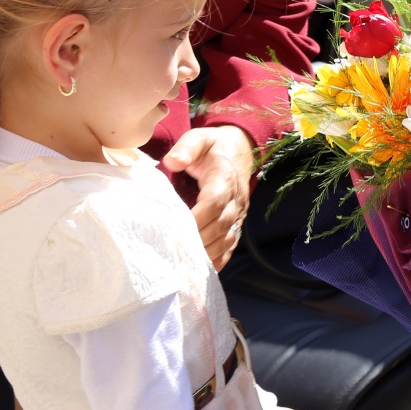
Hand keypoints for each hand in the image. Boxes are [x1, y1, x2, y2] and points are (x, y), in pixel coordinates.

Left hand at [162, 125, 252, 269]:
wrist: (238, 151)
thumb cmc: (212, 147)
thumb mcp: (199, 138)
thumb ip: (187, 147)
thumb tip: (172, 162)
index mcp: (224, 178)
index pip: (215, 202)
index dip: (198, 218)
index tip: (177, 230)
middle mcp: (236, 199)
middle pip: (220, 225)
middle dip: (199, 241)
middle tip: (173, 253)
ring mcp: (239, 213)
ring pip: (226, 239)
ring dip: (207, 253)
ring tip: (184, 265)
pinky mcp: (237, 223)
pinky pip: (231, 245)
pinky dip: (219, 260)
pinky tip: (202, 271)